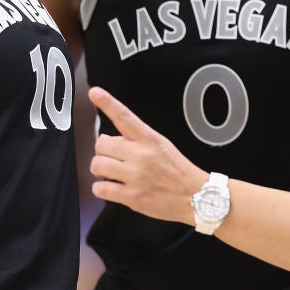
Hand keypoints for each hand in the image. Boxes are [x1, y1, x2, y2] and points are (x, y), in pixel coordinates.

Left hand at [88, 87, 208, 225]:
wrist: (194, 195)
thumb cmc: (177, 170)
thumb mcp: (161, 145)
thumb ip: (136, 140)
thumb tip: (108, 140)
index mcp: (149, 139)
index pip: (124, 117)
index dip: (107, 103)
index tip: (95, 93)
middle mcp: (141, 155)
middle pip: (101, 144)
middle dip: (102, 151)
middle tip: (112, 157)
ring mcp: (135, 176)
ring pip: (97, 165)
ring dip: (100, 169)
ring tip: (111, 173)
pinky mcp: (132, 197)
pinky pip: (100, 189)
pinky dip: (101, 189)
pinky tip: (112, 188)